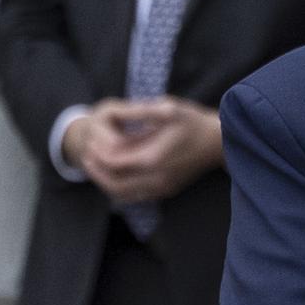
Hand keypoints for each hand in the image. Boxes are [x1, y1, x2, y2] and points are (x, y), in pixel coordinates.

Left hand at [63, 97, 222, 202]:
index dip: (98, 152)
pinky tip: (114, 175)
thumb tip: (118, 127)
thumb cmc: (193, 121)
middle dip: (97, 171)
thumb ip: (139, 117)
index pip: (114, 162)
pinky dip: (119, 188)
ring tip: (95, 167)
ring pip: (123, 194)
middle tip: (87, 156)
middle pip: (114, 183)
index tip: (91, 141)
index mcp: (154, 158)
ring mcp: (162, 187)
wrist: (217, 142)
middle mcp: (157, 178)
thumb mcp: (167, 108)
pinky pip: (135, 196)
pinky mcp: (165, 190)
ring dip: (105, 182)